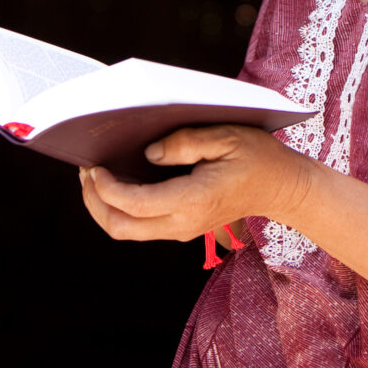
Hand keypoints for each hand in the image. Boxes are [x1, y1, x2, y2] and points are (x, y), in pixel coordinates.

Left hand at [79, 124, 313, 242]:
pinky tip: (119, 182)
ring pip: (127, 231)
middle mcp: (183, 223)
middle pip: (121, 227)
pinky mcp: (183, 227)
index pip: (133, 204)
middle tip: (85, 171)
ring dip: (105, 207)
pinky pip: (141, 225)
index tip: (93, 164)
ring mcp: (182, 229)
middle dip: (94, 201)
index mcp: (192, 200)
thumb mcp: (226, 137)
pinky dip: (121, 208)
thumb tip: (147, 154)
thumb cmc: (257, 157)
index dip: (105, 187)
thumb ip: (185, 143)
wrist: (282, 187)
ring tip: (95, 176)